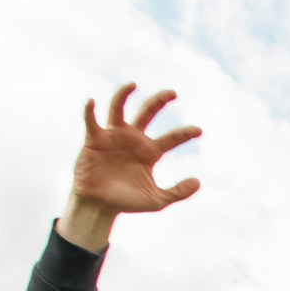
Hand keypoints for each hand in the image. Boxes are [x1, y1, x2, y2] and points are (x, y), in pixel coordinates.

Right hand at [67, 86, 201, 222]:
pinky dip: (90, 110)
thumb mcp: (156, 201)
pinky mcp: (94, 139)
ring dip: (124, 94)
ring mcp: (113, 136)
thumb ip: (178, 192)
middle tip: (173, 93)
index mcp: (150, 152)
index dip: (184, 134)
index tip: (199, 131)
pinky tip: (92, 101)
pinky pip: (92, 120)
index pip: (171, 139)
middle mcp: (133, 139)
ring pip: (119, 108)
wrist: (99, 206)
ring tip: (132, 84)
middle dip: (160, 101)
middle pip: (148, 112)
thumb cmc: (127, 202)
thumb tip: (198, 182)